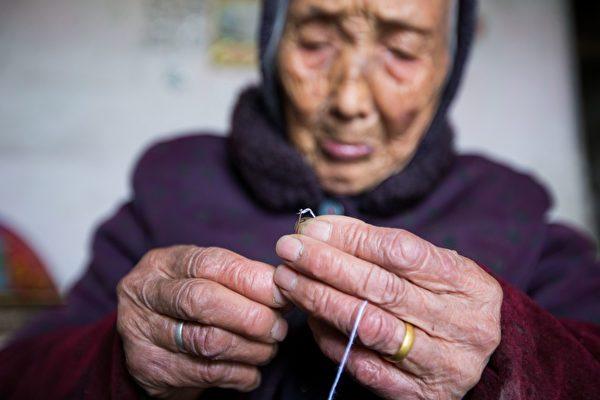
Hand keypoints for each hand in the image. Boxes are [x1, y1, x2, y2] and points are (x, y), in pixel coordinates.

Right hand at [117, 246, 288, 398]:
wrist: (141, 342)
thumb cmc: (185, 303)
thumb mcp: (201, 277)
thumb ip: (236, 277)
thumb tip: (285, 286)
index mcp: (164, 263)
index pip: (211, 264)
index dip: (251, 279)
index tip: (282, 294)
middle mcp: (146, 293)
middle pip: (203, 300)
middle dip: (251, 316)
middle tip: (279, 327)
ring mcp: (143, 332)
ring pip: (207, 341)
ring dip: (250, 348)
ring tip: (269, 349)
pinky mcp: (151, 369)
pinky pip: (205, 373)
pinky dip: (239, 374)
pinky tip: (252, 371)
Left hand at [274, 216, 501, 399]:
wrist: (485, 360)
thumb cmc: (446, 302)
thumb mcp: (433, 267)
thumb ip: (379, 246)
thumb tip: (320, 228)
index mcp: (469, 285)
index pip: (401, 252)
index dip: (351, 238)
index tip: (311, 230)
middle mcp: (461, 325)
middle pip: (381, 288)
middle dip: (326, 265)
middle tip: (288, 250)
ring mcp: (441, 364)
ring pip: (369, 327)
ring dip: (320, 300)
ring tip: (288, 281)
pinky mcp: (418, 394)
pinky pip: (363, 366)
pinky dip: (329, 339)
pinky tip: (310, 319)